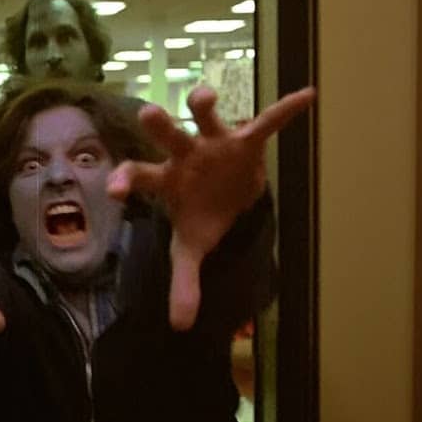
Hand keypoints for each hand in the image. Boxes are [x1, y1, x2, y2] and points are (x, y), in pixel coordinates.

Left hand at [108, 86, 315, 329]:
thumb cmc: (201, 216)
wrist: (228, 199)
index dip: (125, 180)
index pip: (138, 176)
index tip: (113, 190)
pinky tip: (308, 95)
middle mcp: (185, 155)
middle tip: (148, 113)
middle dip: (160, 125)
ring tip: (205, 94)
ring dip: (205, 104)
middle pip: (169, 137)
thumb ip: (184, 284)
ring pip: (207, 117)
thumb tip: (181, 326)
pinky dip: (286, 110)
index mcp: (165, 180)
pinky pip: (266, 122)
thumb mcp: (191, 250)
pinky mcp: (246, 140)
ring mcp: (215, 144)